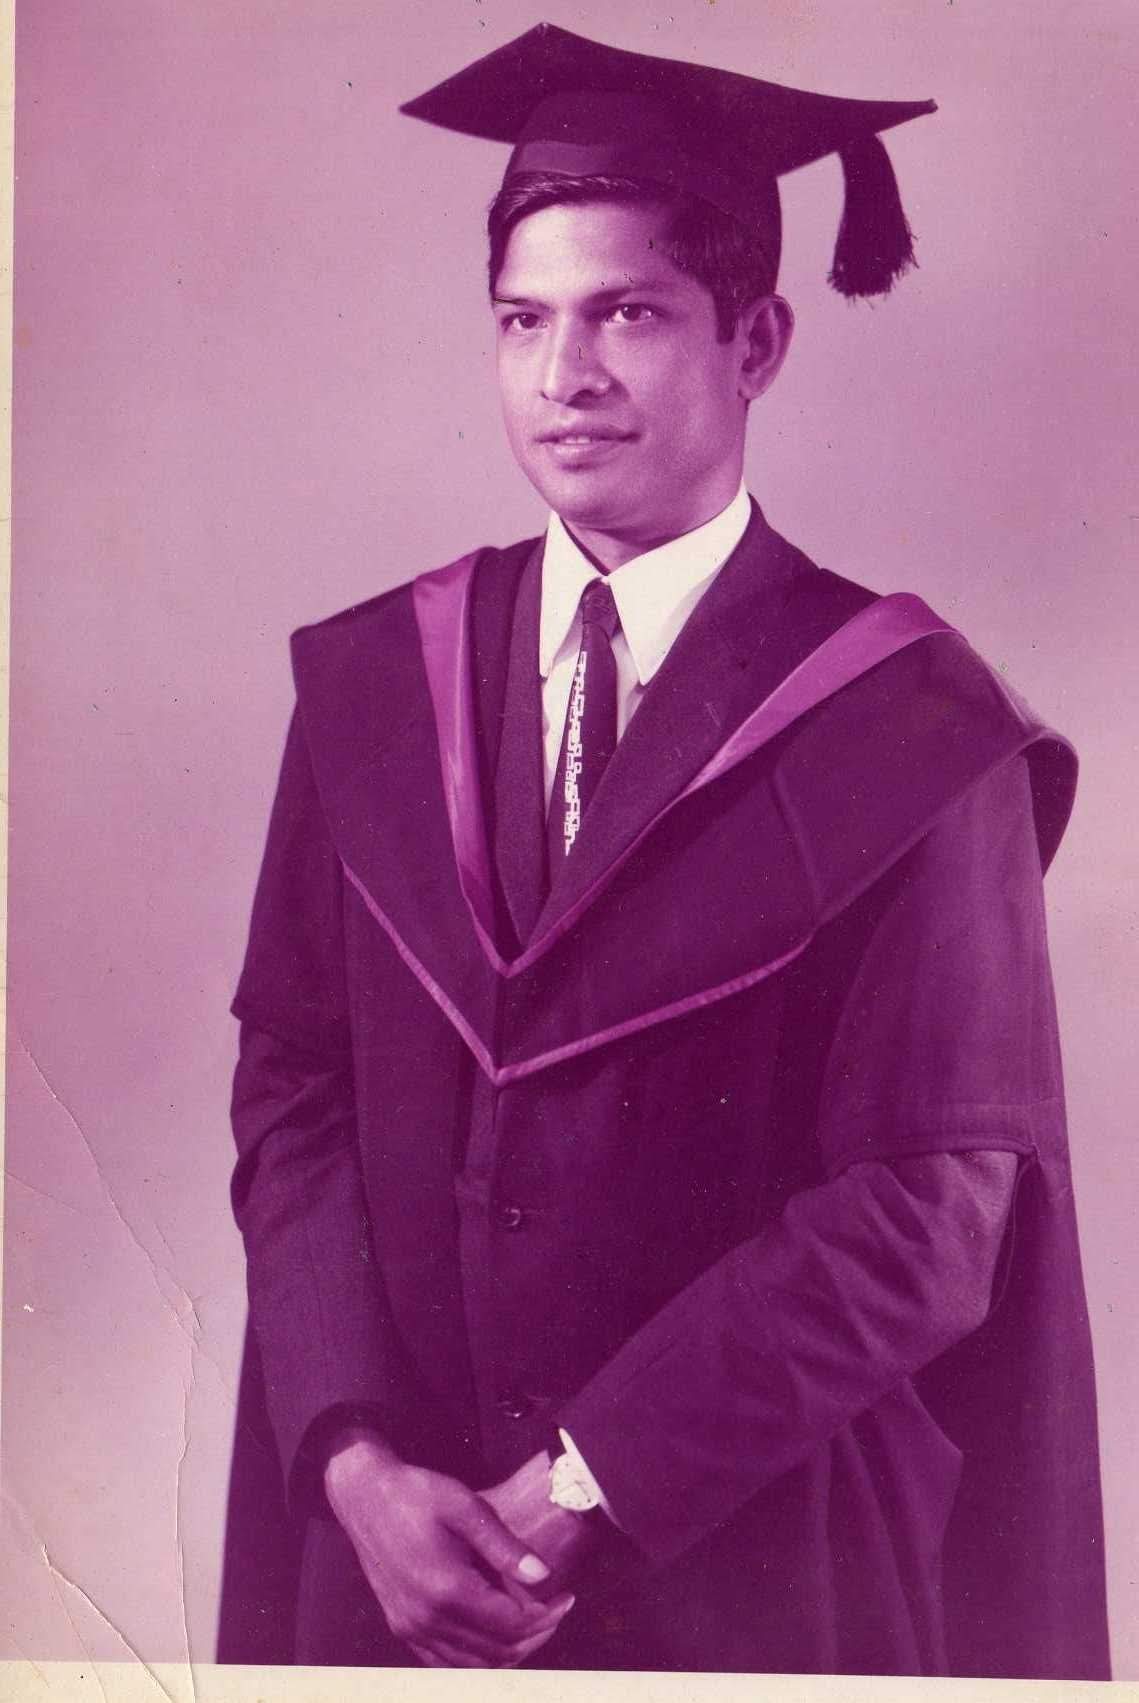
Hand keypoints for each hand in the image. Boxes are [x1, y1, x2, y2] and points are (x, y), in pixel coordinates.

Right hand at [324, 1428, 574, 1667]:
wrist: (365, 1496)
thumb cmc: (417, 1494)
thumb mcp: (465, 1507)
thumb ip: (504, 1546)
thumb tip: (543, 1575)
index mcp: (446, 1589)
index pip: (510, 1625)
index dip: (546, 1617)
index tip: (566, 1597)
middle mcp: (427, 1619)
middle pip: (496, 1652)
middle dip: (535, 1636)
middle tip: (555, 1610)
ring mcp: (411, 1628)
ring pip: (473, 1665)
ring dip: (509, 1651)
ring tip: (532, 1622)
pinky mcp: (402, 1627)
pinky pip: (447, 1662)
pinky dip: (477, 1657)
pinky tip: (494, 1633)